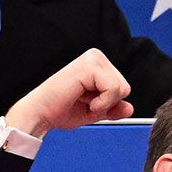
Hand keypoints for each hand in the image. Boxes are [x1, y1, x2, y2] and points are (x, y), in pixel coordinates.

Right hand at [2, 49, 136, 140]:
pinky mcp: (89, 66)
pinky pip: (113, 89)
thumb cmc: (61, 109)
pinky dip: (100, 102)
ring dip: (103, 103)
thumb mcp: (95, 111)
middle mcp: (96, 57)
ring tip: (83, 100)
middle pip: (125, 87)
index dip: (109, 103)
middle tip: (84, 102)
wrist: (41, 114)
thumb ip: (113, 109)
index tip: (88, 103)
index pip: (123, 88)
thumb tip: (129, 108)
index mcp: (97, 65)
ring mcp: (93, 59)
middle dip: (107, 102)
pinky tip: (82, 98)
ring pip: (121, 88)